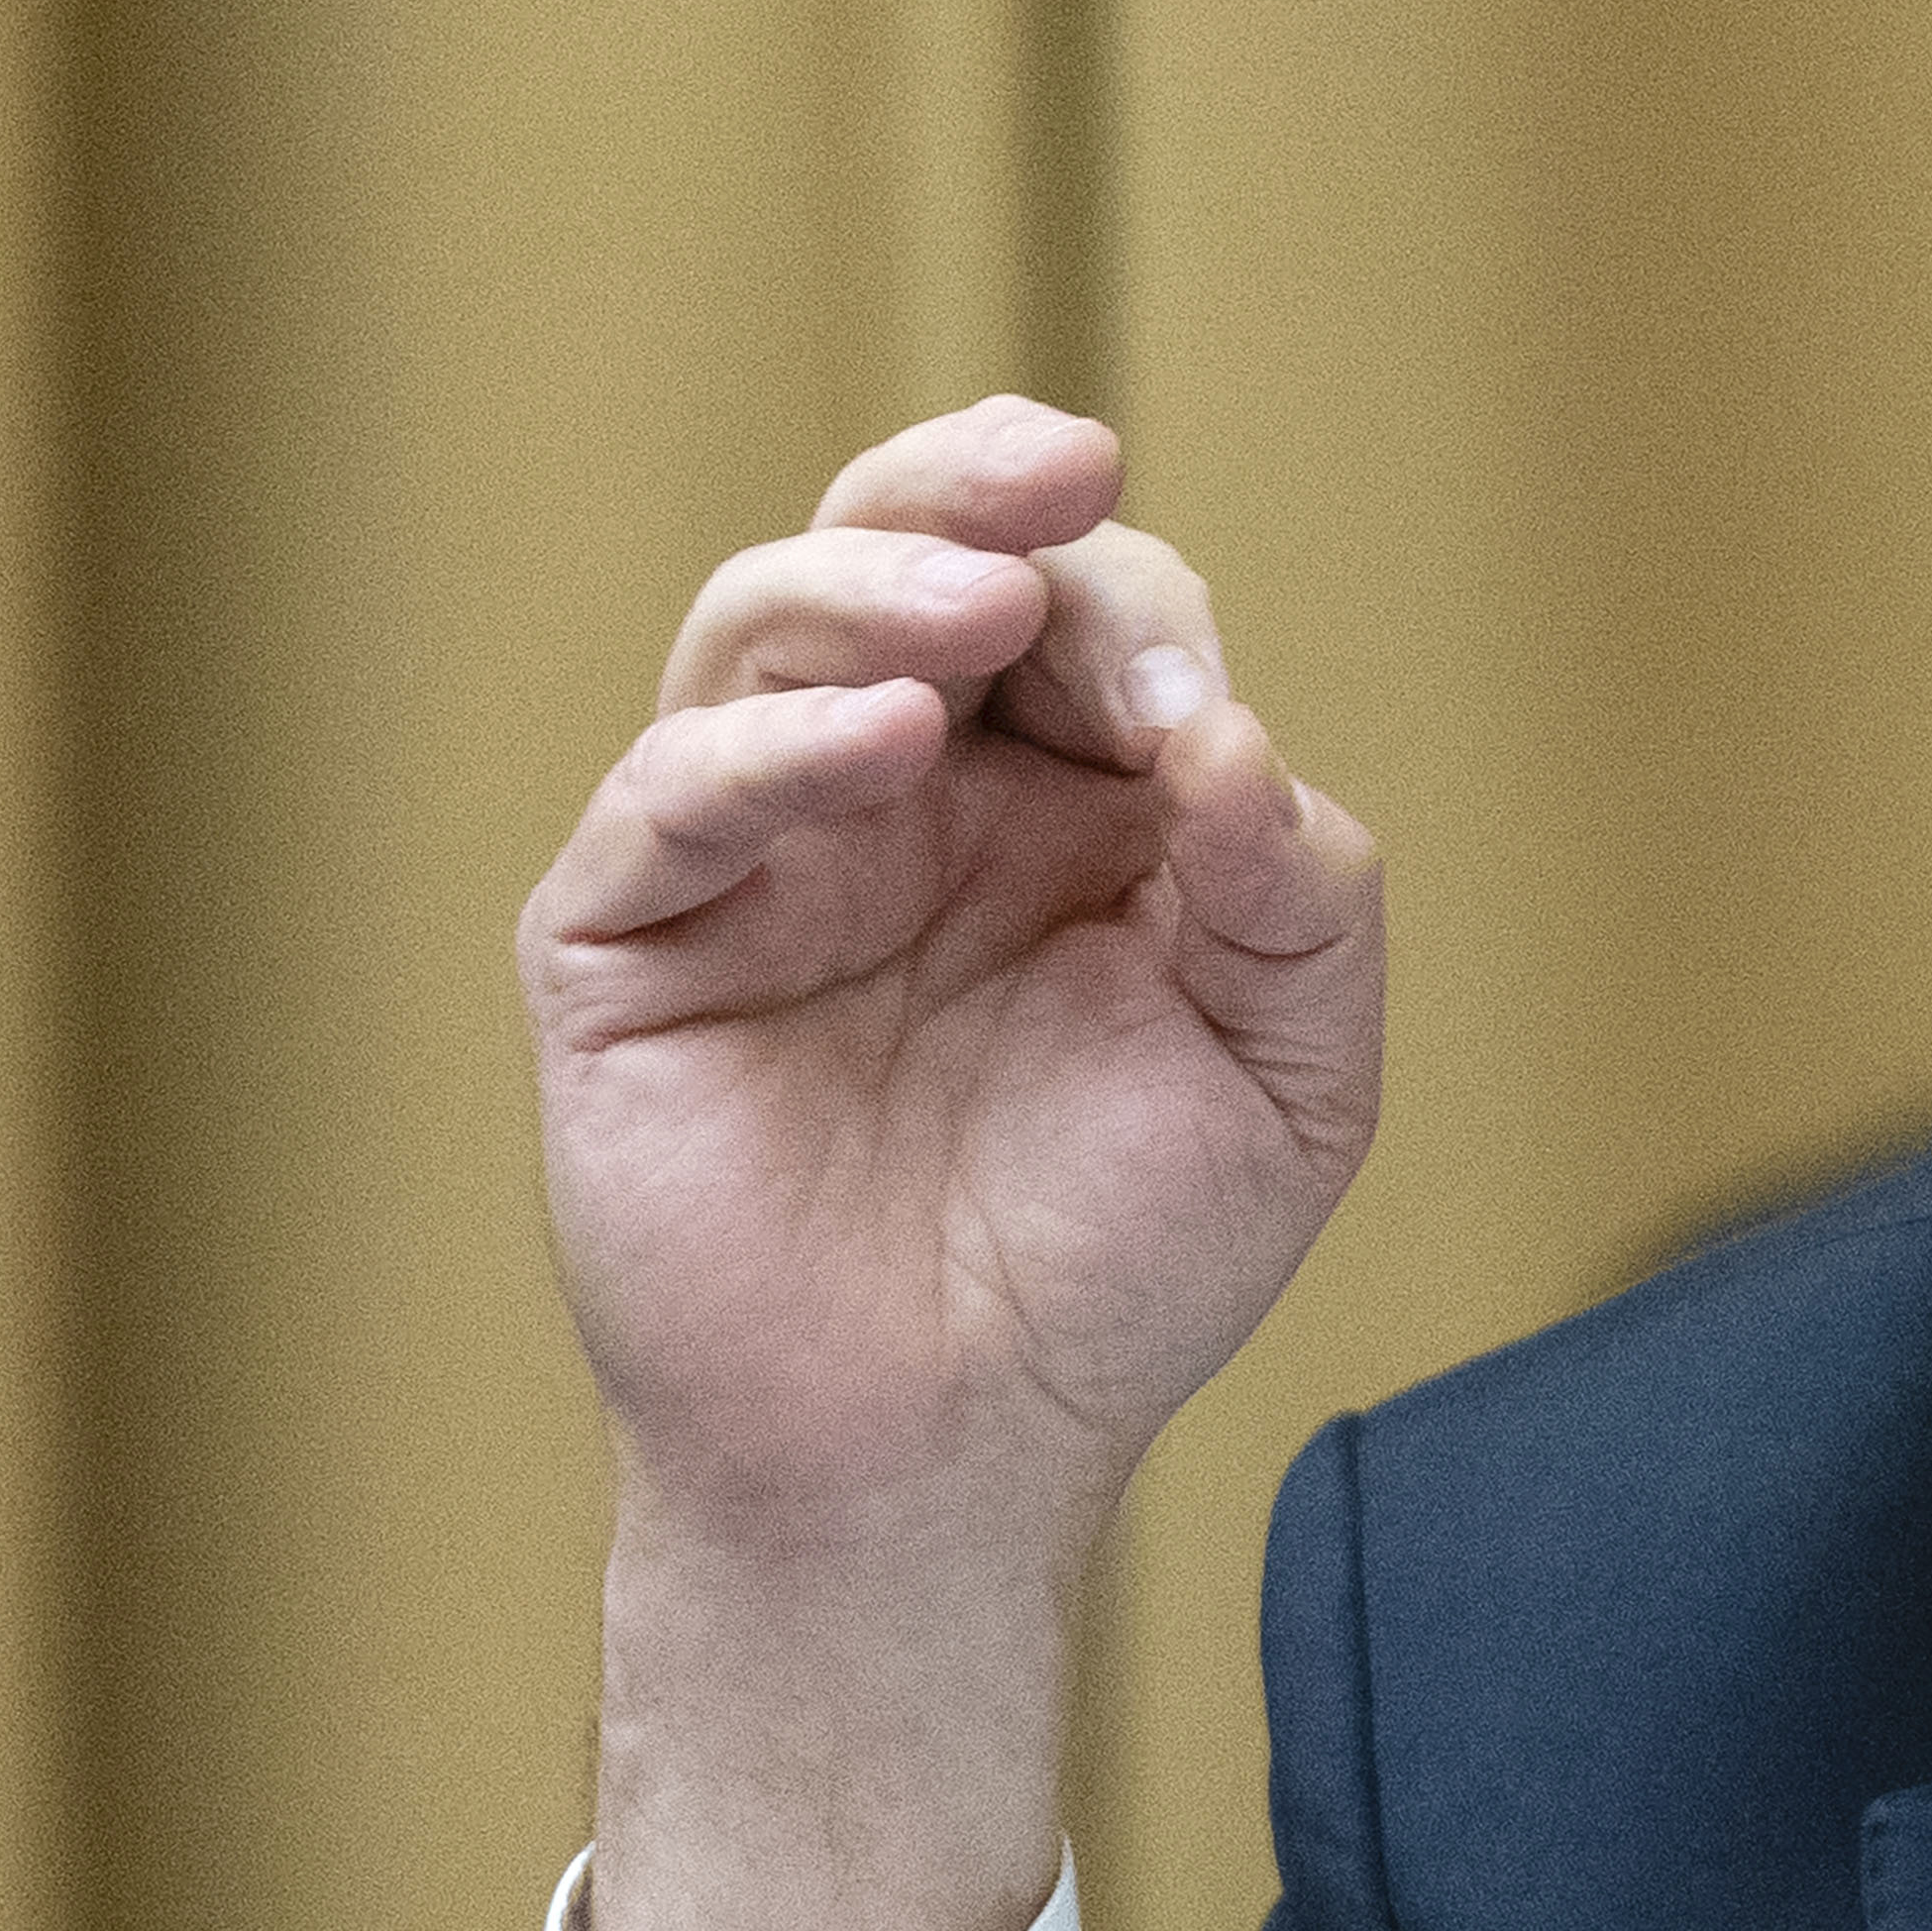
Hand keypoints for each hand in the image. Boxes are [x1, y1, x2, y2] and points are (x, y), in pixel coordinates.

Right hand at [526, 397, 1380, 1930]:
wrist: (953, 1461)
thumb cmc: (1115, 1270)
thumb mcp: (1288, 1078)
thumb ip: (1300, 897)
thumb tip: (1232, 740)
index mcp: (1067, 798)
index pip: (1088, 614)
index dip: (1141, 623)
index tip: (1199, 728)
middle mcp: (905, 793)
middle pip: (907, 547)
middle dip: (980, 483)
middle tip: (1061, 469)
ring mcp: (758, 851)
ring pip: (766, 624)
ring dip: (871, 579)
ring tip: (973, 609)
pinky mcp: (631, 940)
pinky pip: (669, 794)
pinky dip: (770, 746)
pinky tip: (882, 751)